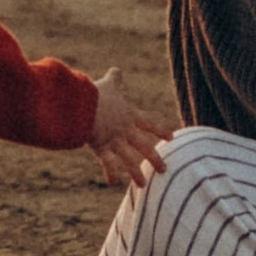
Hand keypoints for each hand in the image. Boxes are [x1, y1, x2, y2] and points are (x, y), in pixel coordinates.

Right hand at [88, 71, 169, 191]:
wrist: (83, 104)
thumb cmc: (96, 93)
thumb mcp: (108, 84)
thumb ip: (114, 79)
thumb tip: (117, 69)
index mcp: (128, 115)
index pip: (148, 123)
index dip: (160, 130)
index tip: (172, 138)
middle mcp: (124, 129)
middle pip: (142, 146)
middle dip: (154, 158)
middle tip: (164, 169)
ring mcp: (113, 139)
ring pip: (128, 159)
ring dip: (135, 173)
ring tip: (143, 185)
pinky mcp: (100, 147)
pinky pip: (107, 163)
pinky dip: (109, 172)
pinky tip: (112, 182)